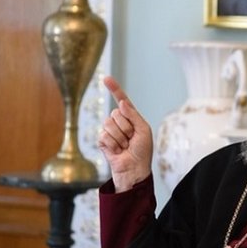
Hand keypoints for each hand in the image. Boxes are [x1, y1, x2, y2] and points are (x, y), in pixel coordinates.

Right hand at [98, 76, 152, 192]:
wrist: (134, 169)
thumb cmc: (143, 151)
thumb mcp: (144, 130)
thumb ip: (134, 115)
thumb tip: (122, 103)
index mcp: (131, 118)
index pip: (121, 100)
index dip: (114, 89)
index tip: (106, 78)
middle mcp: (120, 122)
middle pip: (116, 113)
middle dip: (126, 127)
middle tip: (131, 139)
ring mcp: (110, 131)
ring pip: (109, 123)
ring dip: (120, 137)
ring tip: (125, 146)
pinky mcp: (102, 141)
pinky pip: (103, 135)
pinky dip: (113, 144)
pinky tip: (118, 151)